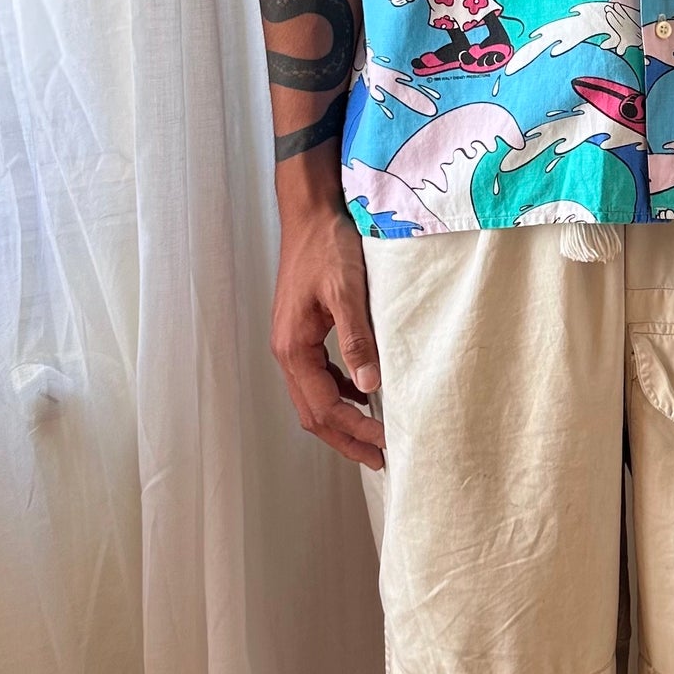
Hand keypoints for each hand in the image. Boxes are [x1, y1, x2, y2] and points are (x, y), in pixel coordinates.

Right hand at [270, 197, 386, 466]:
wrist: (310, 214)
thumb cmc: (327, 246)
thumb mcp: (347, 291)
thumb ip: (357, 339)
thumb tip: (370, 386)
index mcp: (293, 348)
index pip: (325, 408)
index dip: (356, 431)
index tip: (386, 446)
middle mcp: (287, 352)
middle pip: (314, 414)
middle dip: (346, 440)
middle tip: (380, 459)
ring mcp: (292, 343)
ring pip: (314, 399)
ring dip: (343, 422)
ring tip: (373, 438)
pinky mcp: (303, 333)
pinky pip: (319, 378)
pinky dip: (340, 395)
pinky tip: (363, 394)